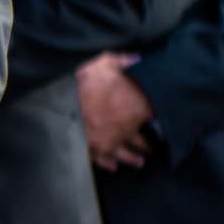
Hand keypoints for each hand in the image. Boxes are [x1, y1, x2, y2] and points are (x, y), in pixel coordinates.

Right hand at [76, 53, 154, 171]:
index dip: (156, 121)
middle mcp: (121, 130)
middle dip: (146, 145)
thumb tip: (138, 57)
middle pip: (138, 141)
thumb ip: (122, 61)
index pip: (148, 119)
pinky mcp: (88, 149)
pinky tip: (112, 167)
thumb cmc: (84, 82)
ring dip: (131, 159)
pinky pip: (100, 159)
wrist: (60, 101)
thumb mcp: (104, 63)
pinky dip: (107, 163)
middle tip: (153, 150)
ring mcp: (104, 142)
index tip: (163, 126)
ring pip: (122, 154)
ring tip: (140, 163)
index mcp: (131, 110)